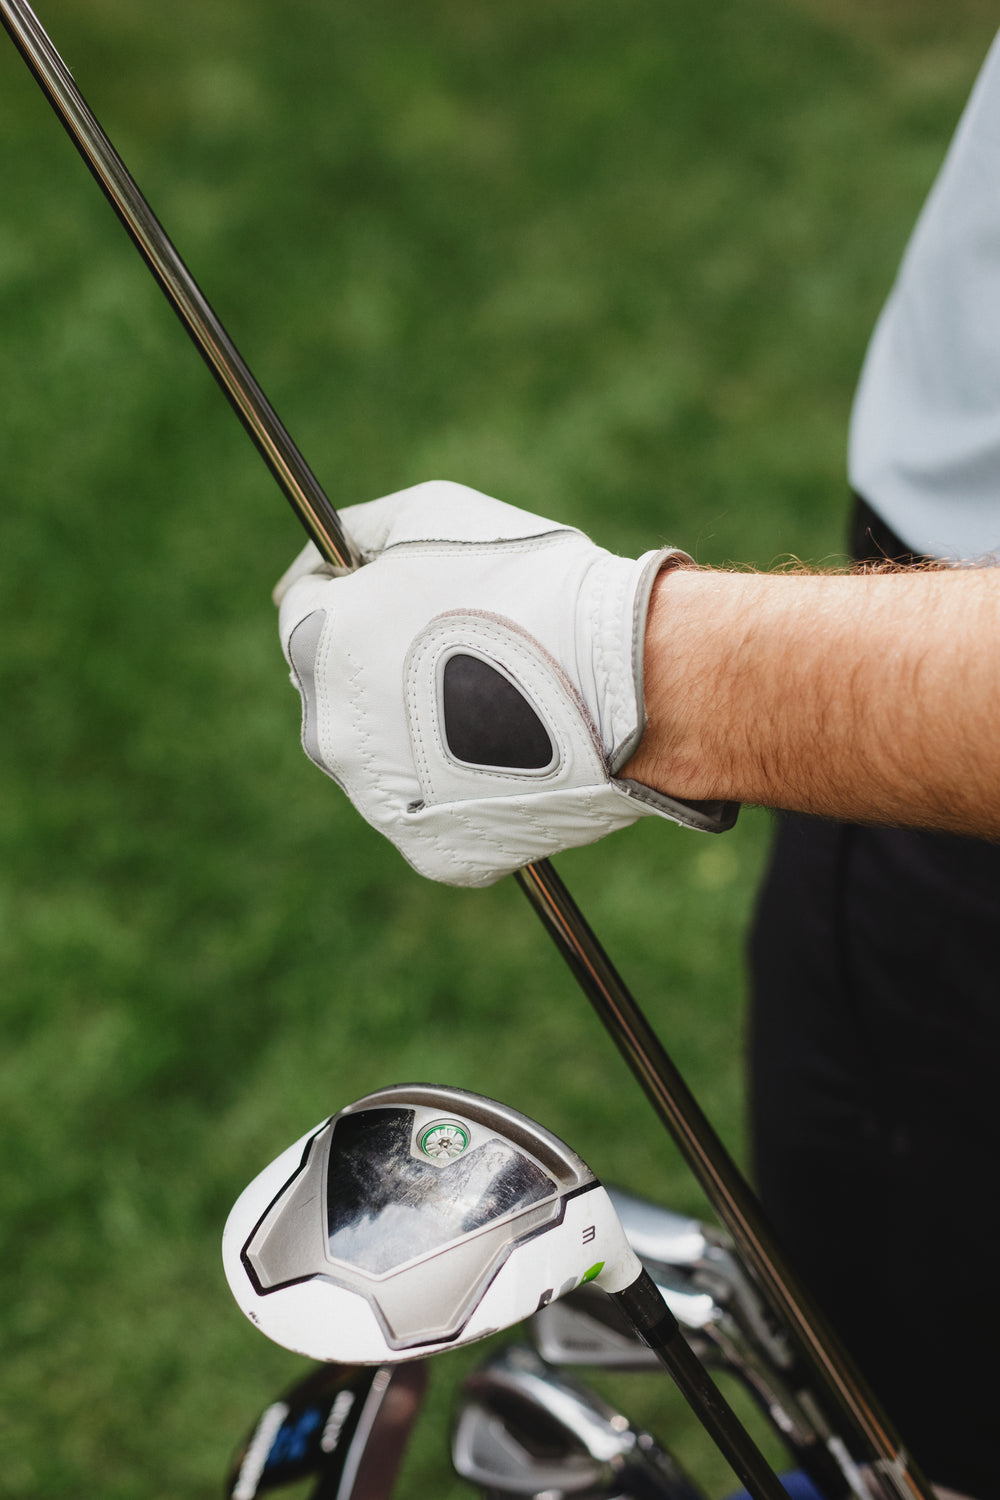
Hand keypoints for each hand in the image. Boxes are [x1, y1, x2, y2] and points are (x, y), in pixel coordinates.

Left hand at [274, 480, 735, 886]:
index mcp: (318, 644)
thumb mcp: (432, 514)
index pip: (304, 610)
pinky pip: (433, 815)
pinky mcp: (432, 850)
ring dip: (421, 735)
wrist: (626, 679)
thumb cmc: (534, 586)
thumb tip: (329, 559)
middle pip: (338, 694)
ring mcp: (379, 800)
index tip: (404, 591)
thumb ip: (361, 534)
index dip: (357, 592)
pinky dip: (463, 792)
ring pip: (384, 761)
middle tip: (461, 653)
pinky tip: (511, 759)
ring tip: (497, 707)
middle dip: (380, 670)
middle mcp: (330, 731)